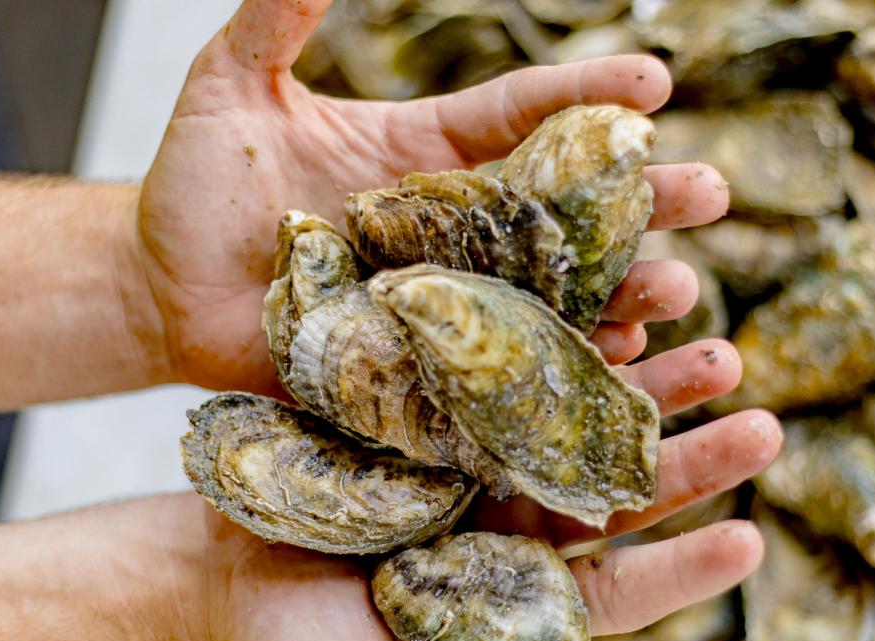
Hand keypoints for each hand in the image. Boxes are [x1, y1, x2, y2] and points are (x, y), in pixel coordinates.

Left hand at [135, 0, 729, 394]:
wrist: (164, 290)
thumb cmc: (196, 185)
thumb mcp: (230, 87)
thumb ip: (278, 19)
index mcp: (425, 156)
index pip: (520, 117)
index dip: (586, 95)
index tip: (656, 80)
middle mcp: (452, 230)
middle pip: (560, 211)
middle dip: (638, 201)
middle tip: (710, 193)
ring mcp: (442, 301)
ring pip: (549, 296)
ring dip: (620, 294)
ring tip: (679, 288)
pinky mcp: (418, 366)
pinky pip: (497, 371)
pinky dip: (553, 369)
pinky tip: (610, 367)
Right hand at [198, 337, 779, 640]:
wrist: (216, 577)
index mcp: (516, 599)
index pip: (618, 591)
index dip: (682, 572)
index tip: (748, 542)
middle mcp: (515, 526)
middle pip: (619, 495)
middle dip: (691, 461)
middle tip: (763, 424)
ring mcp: (481, 463)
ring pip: (581, 423)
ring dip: (648, 387)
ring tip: (714, 347)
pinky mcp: (438, 410)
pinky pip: (509, 369)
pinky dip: (562, 340)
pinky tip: (615, 312)